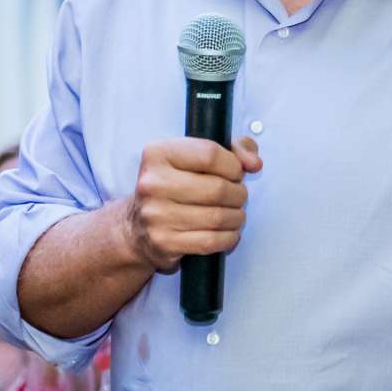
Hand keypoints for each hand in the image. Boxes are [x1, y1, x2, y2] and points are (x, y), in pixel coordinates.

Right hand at [120, 136, 262, 273]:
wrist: (138, 227)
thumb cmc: (174, 187)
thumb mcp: (196, 156)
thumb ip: (233, 148)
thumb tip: (253, 163)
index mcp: (158, 153)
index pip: (210, 154)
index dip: (233, 165)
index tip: (235, 173)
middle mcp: (152, 183)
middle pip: (218, 188)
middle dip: (238, 194)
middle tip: (237, 197)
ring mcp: (156, 214)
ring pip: (218, 217)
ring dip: (236, 218)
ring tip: (234, 215)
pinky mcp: (164, 242)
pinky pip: (211, 241)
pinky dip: (228, 238)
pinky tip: (228, 233)